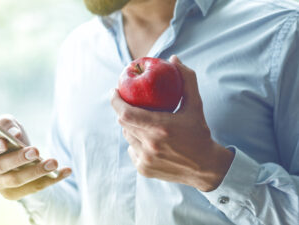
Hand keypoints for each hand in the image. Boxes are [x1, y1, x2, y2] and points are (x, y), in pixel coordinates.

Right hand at [0, 114, 71, 199]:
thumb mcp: (10, 125)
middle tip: (35, 151)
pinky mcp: (15, 193)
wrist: (21, 156)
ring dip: (37, 171)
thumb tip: (14, 133)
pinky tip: (67, 170)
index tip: (5, 142)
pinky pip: (35, 187)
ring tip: (54, 162)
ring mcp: (0, 183)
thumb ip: (8, 124)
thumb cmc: (12, 137)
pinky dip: (52, 179)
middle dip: (18, 159)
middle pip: (0, 167)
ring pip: (17, 180)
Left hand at [111, 55, 233, 191]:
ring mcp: (145, 159)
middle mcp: (150, 145)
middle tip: (128, 103)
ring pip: (127, 136)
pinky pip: (131, 150)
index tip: (114, 91)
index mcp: (161, 128)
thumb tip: (173, 59)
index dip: (115, 101)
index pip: (125, 113)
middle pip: (124, 123)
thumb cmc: (199, 132)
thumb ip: (186, 80)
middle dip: (123, 111)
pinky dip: (136, 141)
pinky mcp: (144, 169)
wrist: (205, 167)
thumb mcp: (196, 104)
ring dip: (130, 126)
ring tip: (142, 120)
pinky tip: (148, 139)